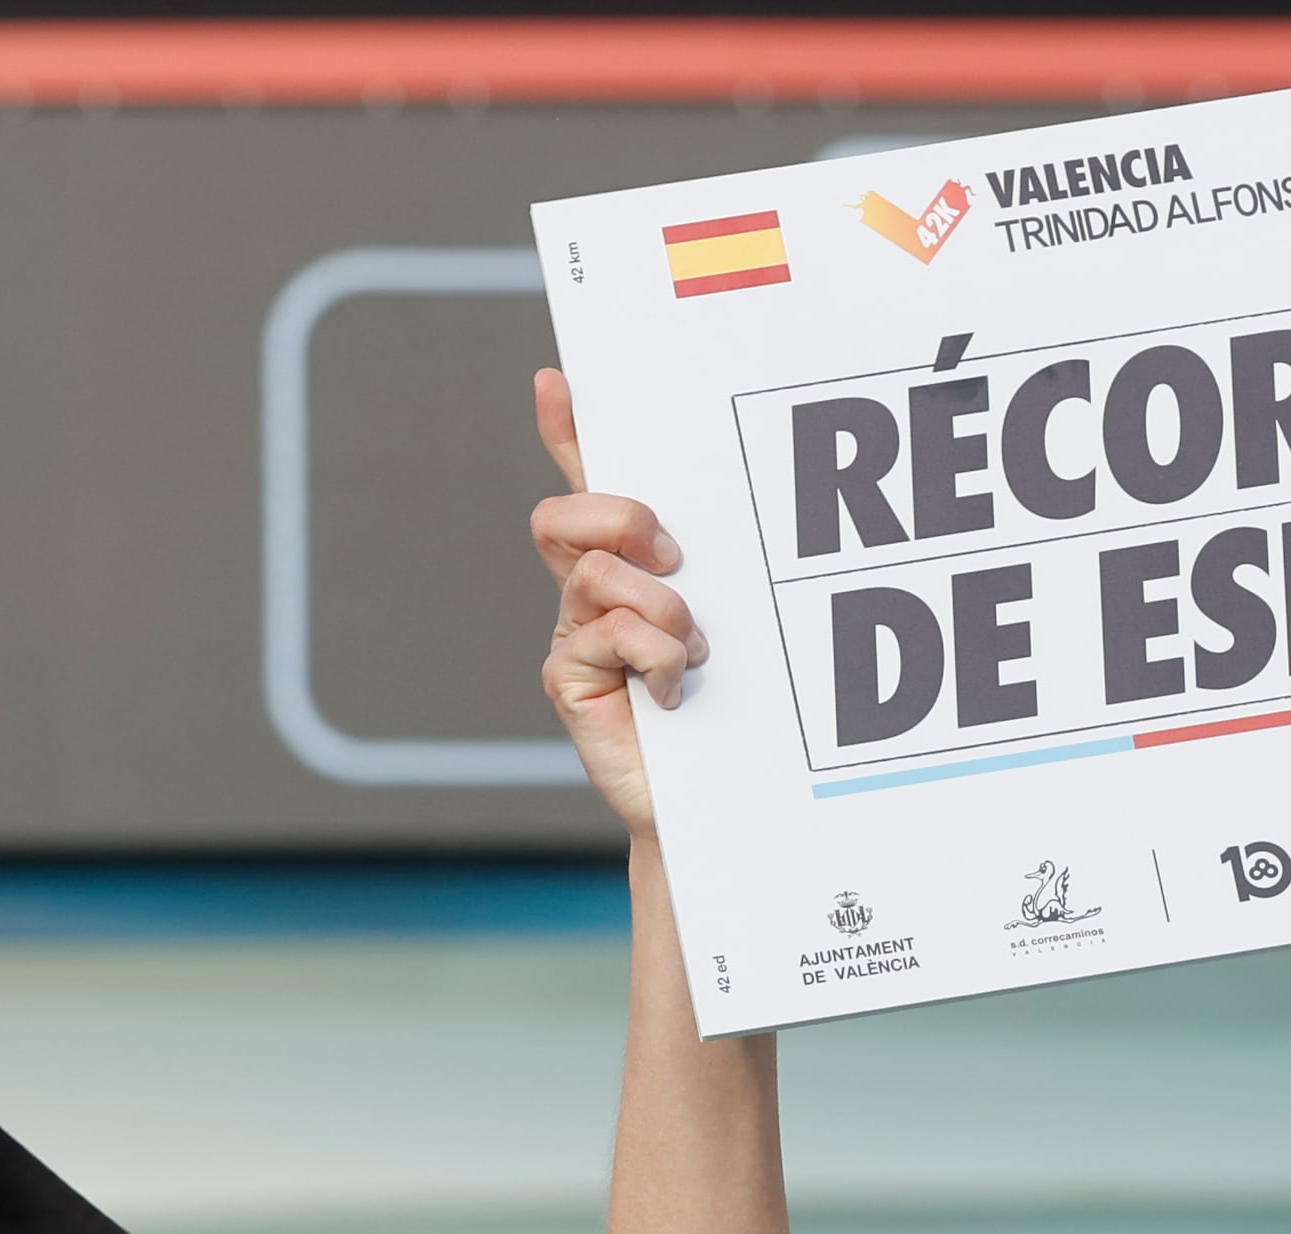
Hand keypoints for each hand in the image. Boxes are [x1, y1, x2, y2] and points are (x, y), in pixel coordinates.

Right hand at [531, 368, 700, 835]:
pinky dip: (657, 657)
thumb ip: (713, 570)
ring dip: (661, 608)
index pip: (585, 484)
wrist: (716, 796)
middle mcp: (589, 594)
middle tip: (677, 562)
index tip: (559, 379)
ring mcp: (574, 635)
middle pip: (565, 515)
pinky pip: (606, 633)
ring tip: (694, 652)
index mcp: (627, 566)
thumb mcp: (732, 620)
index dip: (566, 431)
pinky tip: (676, 692)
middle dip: (624, 519)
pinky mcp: (568, 679)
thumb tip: (711, 527)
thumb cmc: (732, 707)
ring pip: (597, 575)